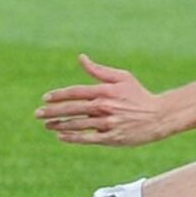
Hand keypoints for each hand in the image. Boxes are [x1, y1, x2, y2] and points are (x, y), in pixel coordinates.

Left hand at [36, 55, 179, 146]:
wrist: (158, 116)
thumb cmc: (138, 95)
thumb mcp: (122, 77)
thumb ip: (99, 70)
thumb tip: (81, 58)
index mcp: (105, 91)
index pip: (75, 92)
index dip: (58, 95)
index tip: (45, 99)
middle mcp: (104, 106)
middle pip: (72, 109)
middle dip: (52, 111)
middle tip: (37, 114)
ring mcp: (107, 123)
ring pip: (77, 124)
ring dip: (59, 125)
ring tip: (47, 125)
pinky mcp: (111, 138)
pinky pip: (87, 138)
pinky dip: (72, 137)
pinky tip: (61, 137)